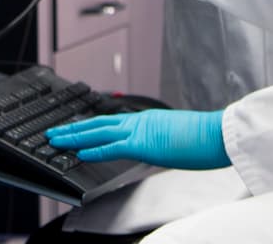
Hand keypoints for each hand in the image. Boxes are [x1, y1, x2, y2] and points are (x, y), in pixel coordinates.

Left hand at [46, 109, 228, 169]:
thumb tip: (161, 145)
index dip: (92, 126)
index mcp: (148, 120)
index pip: (112, 123)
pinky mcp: (143, 143)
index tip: (75, 129)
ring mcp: (140, 130)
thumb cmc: (204, 137)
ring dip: (75, 136)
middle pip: (99, 123)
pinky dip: (93, 148)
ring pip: (99, 131)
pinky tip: (78, 151)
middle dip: (74, 128)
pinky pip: (112, 146)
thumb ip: (163, 140)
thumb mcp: (177, 138)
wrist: (217, 133)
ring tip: (56, 139)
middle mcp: (140, 121)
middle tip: (55, 132)